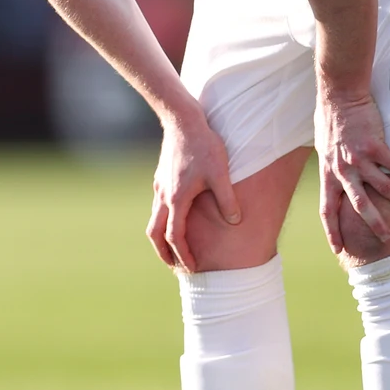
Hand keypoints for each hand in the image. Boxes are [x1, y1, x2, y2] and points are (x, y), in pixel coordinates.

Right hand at [145, 108, 239, 270]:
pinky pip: (157, 207)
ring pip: (154, 220)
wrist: (182, 120)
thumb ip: (227, 200)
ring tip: (174, 249)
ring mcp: (159, 187)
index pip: (176, 237)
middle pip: (155, 233)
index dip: (184, 255)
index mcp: (177, 199)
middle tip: (174, 267)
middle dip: (164, 253)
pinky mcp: (160, 178)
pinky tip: (175, 219)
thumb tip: (235, 222)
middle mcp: (163, 196)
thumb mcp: (221, 173)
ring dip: (162, 237)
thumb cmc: (204, 145)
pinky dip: (163, 221)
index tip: (192, 268)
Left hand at [315, 93, 389, 252]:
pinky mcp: (373, 145)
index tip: (338, 248)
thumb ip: (331, 167)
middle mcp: (341, 170)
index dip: (331, 230)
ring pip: (381, 188)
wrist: (339, 96)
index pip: (326, 209)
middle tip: (386, 239)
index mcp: (327, 174)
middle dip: (373, 225)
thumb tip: (336, 176)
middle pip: (357, 206)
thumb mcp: (324, 149)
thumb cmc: (330, 121)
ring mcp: (357, 159)